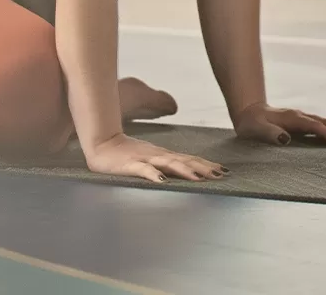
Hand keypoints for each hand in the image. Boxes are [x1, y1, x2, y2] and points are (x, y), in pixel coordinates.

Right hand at [82, 133, 227, 183]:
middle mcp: (158, 155)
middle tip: (220, 175)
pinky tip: (162, 180)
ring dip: (184, 170)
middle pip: (184, 161)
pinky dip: (153, 174)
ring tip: (199, 178)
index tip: (223, 170)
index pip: (189, 159)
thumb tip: (186, 171)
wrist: (102, 143)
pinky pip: (143, 170)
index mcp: (163, 155)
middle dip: (203, 168)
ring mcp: (144, 159)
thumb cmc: (126, 154)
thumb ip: (166, 164)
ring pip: (168, 164)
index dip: (206, 164)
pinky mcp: (130, 165)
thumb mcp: (150, 158)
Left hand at [232, 102, 325, 146]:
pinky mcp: (300, 123)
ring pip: (324, 123)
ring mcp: (301, 118)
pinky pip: (320, 126)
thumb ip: (269, 133)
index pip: (314, 126)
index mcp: (291, 118)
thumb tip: (285, 138)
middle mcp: (299, 116)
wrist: (247, 112)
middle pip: (324, 122)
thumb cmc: (250, 124)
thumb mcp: (255, 130)